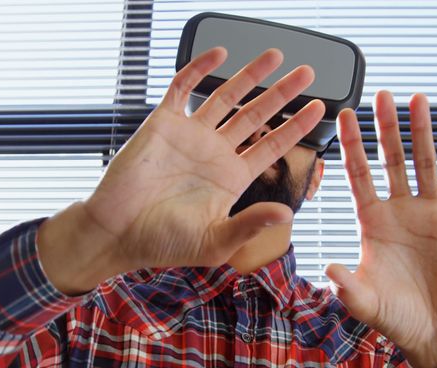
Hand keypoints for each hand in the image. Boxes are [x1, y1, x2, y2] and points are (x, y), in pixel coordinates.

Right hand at [80, 47, 324, 273]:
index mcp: (231, 178)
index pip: (272, 146)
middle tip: (307, 74)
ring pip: (226, 97)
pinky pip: (183, 88)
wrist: (117, 233)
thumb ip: (250, 225)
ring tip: (275, 55)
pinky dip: (200, 69)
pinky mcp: (163, 124)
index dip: (296, 128)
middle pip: (256, 115)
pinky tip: (220, 54)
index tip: (319, 110)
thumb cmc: (163, 243)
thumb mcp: (215, 241)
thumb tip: (286, 213)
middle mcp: (215, 153)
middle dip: (282, 93)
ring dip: (250, 76)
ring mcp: (190, 135)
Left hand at [326, 91, 436, 367]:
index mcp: (374, 224)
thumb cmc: (398, 318)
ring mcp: (433, 213)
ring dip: (423, 132)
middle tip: (381, 95)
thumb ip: (348, 286)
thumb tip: (328, 269)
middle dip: (385, 128)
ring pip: (427, 163)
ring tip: (418, 99)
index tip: (343, 116)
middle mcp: (401, 210)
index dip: (352, 147)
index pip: (359, 176)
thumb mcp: (367, 303)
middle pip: (391, 160)